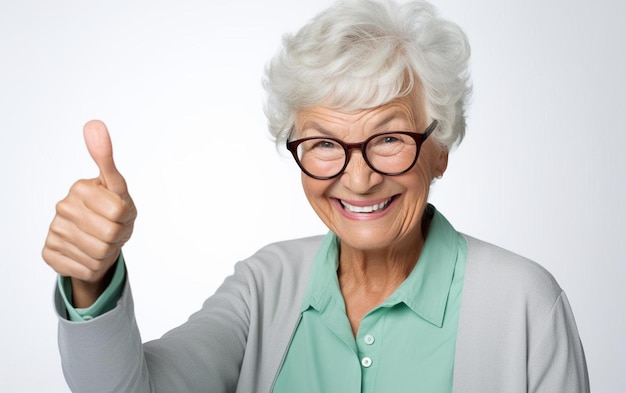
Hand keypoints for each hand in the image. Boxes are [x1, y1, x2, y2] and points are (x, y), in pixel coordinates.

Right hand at [42, 120, 136, 307]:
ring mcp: (54, 232)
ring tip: (103, 242)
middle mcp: (62, 208)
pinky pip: (85, 269)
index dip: (126, 216)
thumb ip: (106, 157)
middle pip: (111, 234)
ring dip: (108, 252)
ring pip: (99, 254)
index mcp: (80, 188)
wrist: (98, 240)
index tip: (119, 211)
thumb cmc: (113, 211)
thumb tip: (93, 123)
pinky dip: (93, 266)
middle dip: (119, 236)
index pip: (119, 211)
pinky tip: (88, 255)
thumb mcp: (118, 187)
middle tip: (113, 230)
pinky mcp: (50, 254)